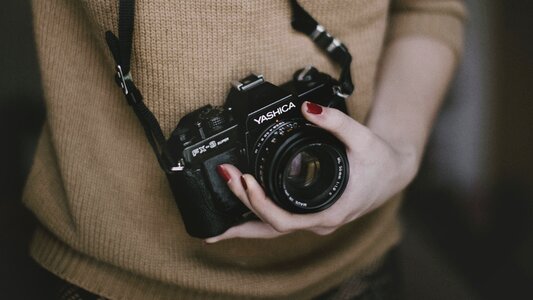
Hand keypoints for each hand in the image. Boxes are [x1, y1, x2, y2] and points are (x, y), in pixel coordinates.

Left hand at [206, 102, 417, 242]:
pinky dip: (257, 218)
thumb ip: (336, 122)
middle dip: (242, 210)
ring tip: (216, 224)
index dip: (260, 204)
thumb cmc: (380, 161)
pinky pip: (279, 222)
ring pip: (273, 231)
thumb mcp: (363, 137)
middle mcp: (319, 222)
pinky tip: (241, 212)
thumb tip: (307, 109)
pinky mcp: (310, 214)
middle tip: (225, 179)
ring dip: (245, 222)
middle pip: (271, 228)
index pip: (285, 220)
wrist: (393, 172)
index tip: (245, 181)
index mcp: (330, 211)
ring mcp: (314, 221)